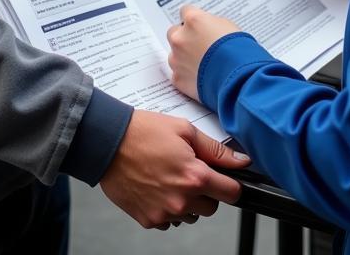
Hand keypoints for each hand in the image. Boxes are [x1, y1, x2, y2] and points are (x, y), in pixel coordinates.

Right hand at [99, 108, 246, 228]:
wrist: (108, 143)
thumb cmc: (143, 132)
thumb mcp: (184, 130)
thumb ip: (215, 150)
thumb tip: (241, 161)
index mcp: (195, 177)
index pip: (231, 194)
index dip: (230, 184)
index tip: (223, 178)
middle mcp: (182, 200)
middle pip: (211, 207)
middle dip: (206, 191)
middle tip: (189, 170)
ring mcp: (165, 213)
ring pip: (191, 215)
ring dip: (187, 200)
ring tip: (169, 176)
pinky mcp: (149, 220)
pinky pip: (170, 220)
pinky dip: (168, 207)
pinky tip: (157, 186)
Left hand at [167, 5, 240, 100]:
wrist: (238, 78)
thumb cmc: (238, 50)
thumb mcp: (227, 26)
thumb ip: (210, 24)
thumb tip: (206, 28)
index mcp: (193, 20)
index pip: (185, 11)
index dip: (194, 19)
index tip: (198, 25)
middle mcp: (180, 37)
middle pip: (174, 32)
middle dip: (184, 37)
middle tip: (199, 45)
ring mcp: (176, 59)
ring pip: (174, 54)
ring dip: (184, 57)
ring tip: (202, 64)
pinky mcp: (178, 78)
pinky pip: (178, 74)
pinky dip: (186, 75)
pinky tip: (200, 77)